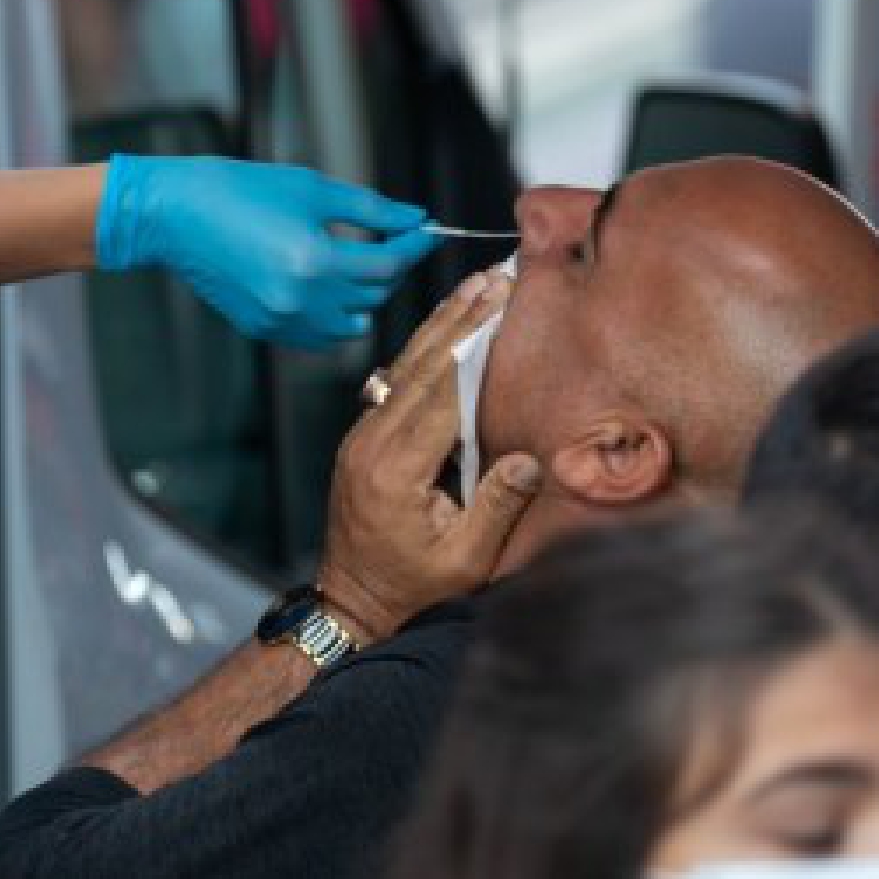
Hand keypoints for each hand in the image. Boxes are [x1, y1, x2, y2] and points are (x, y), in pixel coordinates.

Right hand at [95, 155, 439, 348]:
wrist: (174, 214)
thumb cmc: (236, 190)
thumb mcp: (310, 188)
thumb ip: (369, 207)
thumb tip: (413, 217)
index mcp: (313, 260)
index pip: (387, 264)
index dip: (413, 245)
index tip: (426, 230)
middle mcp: (299, 300)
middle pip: (373, 295)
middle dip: (391, 265)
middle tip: (393, 238)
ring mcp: (280, 320)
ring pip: (351, 325)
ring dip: (364, 296)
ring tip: (357, 264)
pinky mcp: (263, 328)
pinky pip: (319, 335)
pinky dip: (334, 316)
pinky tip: (328, 287)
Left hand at [313, 270, 536, 642]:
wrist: (350, 604)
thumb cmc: (412, 589)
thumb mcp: (464, 562)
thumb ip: (495, 508)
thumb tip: (528, 459)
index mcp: (397, 469)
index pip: (444, 393)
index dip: (477, 345)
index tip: (504, 304)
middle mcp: (372, 442)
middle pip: (423, 366)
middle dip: (463, 318)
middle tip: (498, 275)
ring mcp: (362, 436)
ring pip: (406, 367)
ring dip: (442, 324)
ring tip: (477, 285)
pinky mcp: (362, 438)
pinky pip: (395, 384)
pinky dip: (424, 351)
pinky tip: (447, 326)